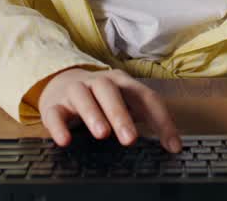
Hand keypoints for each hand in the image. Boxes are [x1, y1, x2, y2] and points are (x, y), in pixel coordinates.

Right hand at [37, 68, 181, 152]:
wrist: (60, 81)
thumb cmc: (101, 97)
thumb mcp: (124, 101)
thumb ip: (145, 118)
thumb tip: (172, 144)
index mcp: (121, 82)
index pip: (145, 96)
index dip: (161, 120)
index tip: (172, 145)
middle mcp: (98, 82)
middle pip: (109, 91)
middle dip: (120, 114)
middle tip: (130, 138)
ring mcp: (74, 91)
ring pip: (82, 97)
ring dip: (93, 114)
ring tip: (102, 134)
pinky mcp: (53, 104)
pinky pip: (54, 113)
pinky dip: (58, 126)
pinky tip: (65, 140)